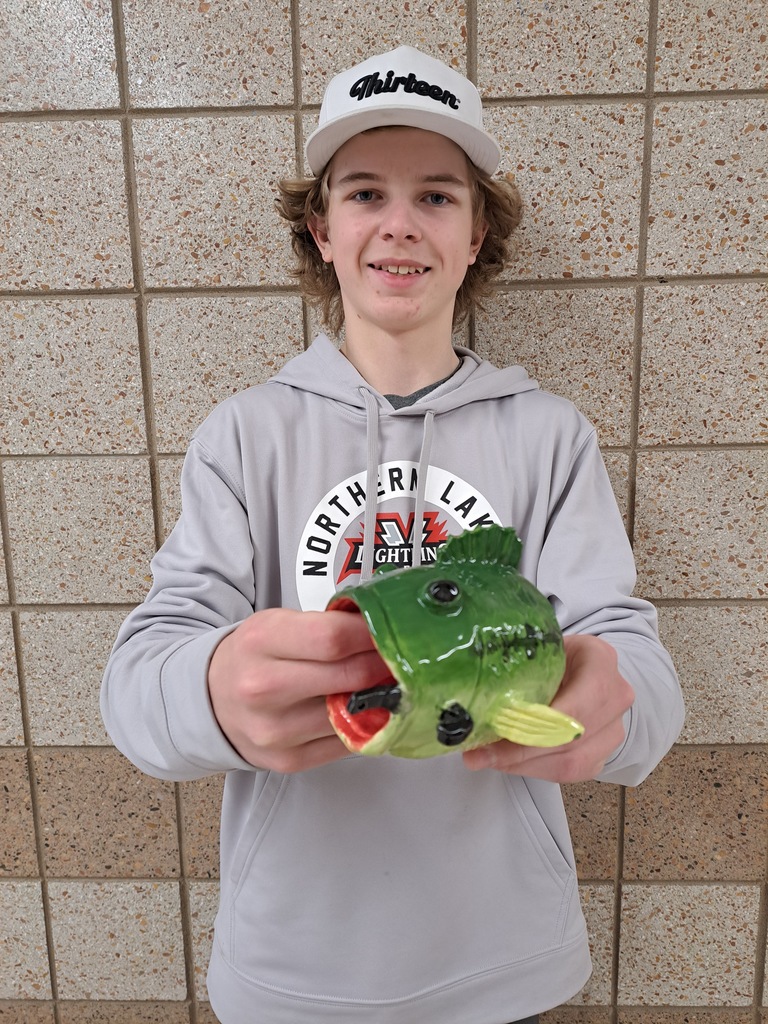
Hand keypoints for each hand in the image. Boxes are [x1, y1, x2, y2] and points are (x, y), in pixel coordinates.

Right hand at [208, 608, 391, 772]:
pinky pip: (346, 742)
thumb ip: (325, 625)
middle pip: (348, 676)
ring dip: (378, 697)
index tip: (388, 629)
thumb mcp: (277, 623)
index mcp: (260, 642)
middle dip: (383, 664)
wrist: (212, 698)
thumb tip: (382, 632)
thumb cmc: (254, 656)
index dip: (370, 634)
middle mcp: (263, 689)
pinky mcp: (289, 761)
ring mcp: (275, 731)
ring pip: (352, 713)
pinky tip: (363, 709)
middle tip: (400, 656)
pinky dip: (363, 724)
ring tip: (383, 682)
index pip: (333, 638)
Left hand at [462, 634, 634, 781]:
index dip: (535, 725)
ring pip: (571, 762)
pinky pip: (569, 773)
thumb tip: (475, 702)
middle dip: (520, 751)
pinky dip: (534, 770)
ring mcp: (614, 728)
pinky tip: (507, 762)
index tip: (496, 730)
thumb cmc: (555, 655)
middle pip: (570, 738)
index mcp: (600, 661)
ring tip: (487, 758)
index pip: (574, 704)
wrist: (580, 666)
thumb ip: (518, 670)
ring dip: (523, 765)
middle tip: (478, 753)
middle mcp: (616, 696)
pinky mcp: (603, 755)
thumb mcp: (538, 650)